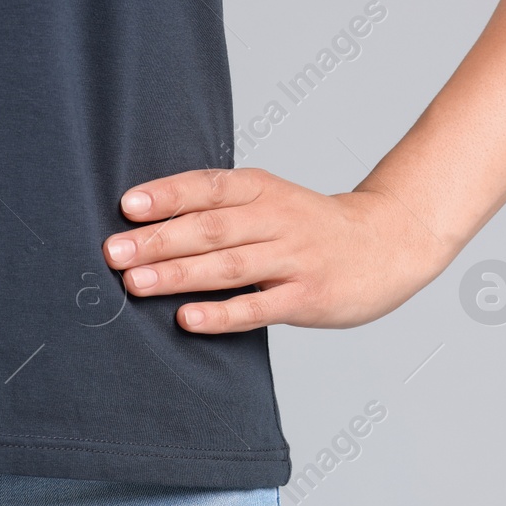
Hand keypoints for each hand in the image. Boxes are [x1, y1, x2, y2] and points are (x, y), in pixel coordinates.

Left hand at [101, 167, 451, 333]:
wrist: (390, 244)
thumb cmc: (310, 227)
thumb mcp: (271, 201)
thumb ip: (219, 209)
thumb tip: (145, 223)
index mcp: (262, 190)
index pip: (209, 187)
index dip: (168, 195)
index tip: (127, 206)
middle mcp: (277, 219)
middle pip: (211, 228)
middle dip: (158, 240)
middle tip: (114, 252)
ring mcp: (294, 259)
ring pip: (229, 266)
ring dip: (179, 275)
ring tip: (136, 283)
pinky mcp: (307, 298)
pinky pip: (257, 308)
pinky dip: (221, 314)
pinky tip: (188, 319)